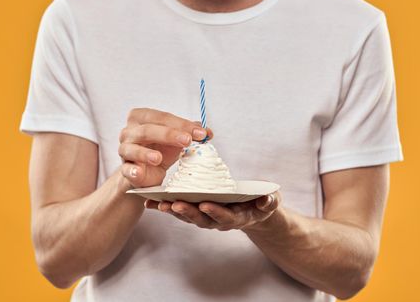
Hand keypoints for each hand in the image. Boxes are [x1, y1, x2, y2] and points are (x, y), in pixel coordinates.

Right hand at [118, 108, 212, 186]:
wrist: (147, 172)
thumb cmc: (160, 149)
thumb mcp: (177, 139)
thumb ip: (190, 132)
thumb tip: (207, 132)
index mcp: (141, 118)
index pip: (162, 117)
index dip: (182, 124)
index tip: (200, 133)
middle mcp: (129, 131)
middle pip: (147, 130)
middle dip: (168, 134)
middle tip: (186, 141)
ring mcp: (124, 150)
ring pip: (132, 148)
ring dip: (145, 153)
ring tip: (158, 158)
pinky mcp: (124, 169)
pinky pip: (126, 169)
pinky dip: (132, 171)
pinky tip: (138, 173)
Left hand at [144, 192, 280, 230]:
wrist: (253, 210)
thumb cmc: (261, 203)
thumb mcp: (270, 201)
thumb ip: (269, 202)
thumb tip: (267, 199)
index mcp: (236, 216)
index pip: (224, 216)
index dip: (215, 211)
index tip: (205, 205)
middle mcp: (218, 220)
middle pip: (201, 219)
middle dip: (188, 212)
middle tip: (175, 204)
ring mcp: (206, 217)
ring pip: (187, 216)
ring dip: (172, 210)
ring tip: (158, 203)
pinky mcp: (196, 211)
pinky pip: (179, 210)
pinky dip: (165, 207)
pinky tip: (150, 202)